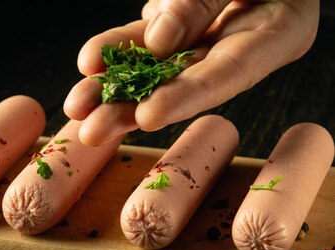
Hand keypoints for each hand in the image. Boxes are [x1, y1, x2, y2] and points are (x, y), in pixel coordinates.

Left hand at [64, 0, 318, 145]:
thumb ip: (203, 0)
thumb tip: (158, 41)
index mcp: (277, 33)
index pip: (230, 74)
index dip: (187, 98)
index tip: (148, 116)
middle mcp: (238, 46)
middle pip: (182, 85)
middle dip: (131, 110)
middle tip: (92, 131)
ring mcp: (205, 39)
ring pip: (156, 69)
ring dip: (113, 90)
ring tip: (77, 106)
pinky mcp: (178, 28)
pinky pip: (144, 42)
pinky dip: (116, 53)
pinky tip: (89, 65)